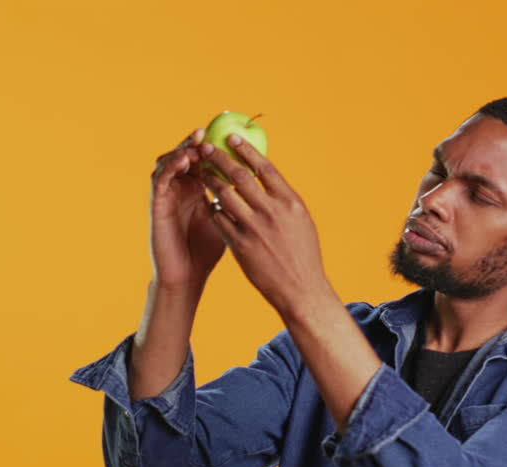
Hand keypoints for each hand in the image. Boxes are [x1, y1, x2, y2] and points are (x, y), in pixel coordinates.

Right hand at [149, 128, 226, 289]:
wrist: (187, 276)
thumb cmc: (207, 251)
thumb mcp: (226, 220)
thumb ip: (235, 200)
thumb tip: (261, 183)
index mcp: (196, 189)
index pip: (203, 159)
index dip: (212, 146)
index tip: (225, 134)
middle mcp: (180, 188)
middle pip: (184, 155)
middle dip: (194, 142)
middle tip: (206, 132)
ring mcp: (166, 195)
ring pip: (168, 162)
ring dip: (181, 150)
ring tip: (196, 144)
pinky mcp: (156, 205)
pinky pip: (159, 179)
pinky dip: (170, 167)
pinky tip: (183, 161)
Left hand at [197, 134, 331, 318]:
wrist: (300, 289)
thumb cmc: (303, 254)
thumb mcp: (301, 220)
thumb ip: (283, 198)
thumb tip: (267, 176)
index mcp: (289, 202)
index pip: (264, 167)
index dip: (245, 149)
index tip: (232, 138)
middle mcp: (271, 212)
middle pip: (239, 176)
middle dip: (220, 158)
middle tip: (207, 148)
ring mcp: (253, 229)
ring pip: (224, 196)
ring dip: (211, 181)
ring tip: (202, 173)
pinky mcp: (240, 246)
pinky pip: (219, 221)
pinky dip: (214, 210)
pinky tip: (211, 205)